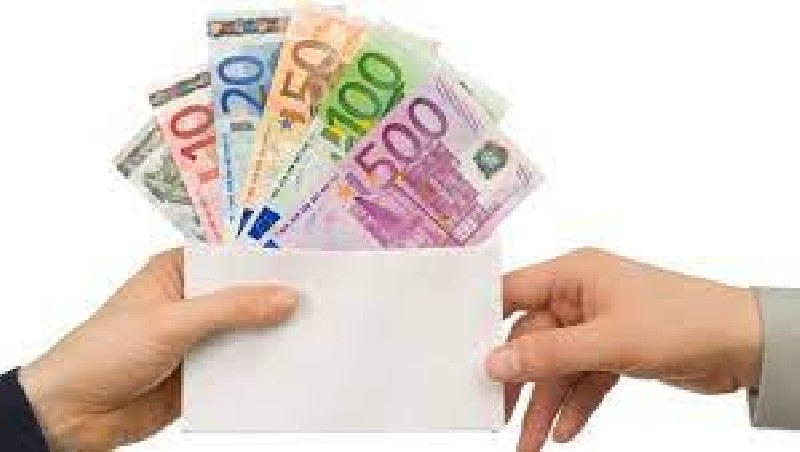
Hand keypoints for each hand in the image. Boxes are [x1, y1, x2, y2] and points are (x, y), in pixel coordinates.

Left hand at [19, 249, 297, 450]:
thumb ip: (231, 309)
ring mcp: (199, 337)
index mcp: (177, 271)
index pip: (231, 256)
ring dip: (272, 335)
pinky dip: (262, 366)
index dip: (267, 259)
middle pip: (245, 294)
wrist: (72, 415)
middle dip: (276, 299)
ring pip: (247, 331)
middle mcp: (191, 300)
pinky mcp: (204, 372)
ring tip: (316, 332)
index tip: (308, 263)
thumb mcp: (171, 321)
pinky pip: (241, 365)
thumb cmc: (104, 351)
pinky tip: (290, 366)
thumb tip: (286, 298)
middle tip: (322, 299)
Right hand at [486, 248, 761, 450]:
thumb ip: (548, 354)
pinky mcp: (615, 351)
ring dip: (545, 403)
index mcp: (573, 274)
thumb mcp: (607, 341)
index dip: (484, 322)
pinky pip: (582, 379)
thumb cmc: (682, 321)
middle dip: (520, 381)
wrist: (745, 344)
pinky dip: (574, 404)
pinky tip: (565, 431)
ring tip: (530, 444)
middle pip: (532, 340)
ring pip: (557, 366)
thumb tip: (495, 363)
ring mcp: (597, 324)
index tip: (462, 355)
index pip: (512, 293)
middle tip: (498, 414)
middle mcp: (580, 296)